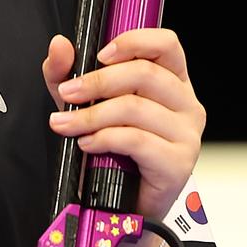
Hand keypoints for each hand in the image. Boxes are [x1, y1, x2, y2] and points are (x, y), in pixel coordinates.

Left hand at [43, 27, 204, 222]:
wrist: (123, 205)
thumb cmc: (111, 151)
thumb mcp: (85, 105)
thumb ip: (68, 75)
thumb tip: (59, 46)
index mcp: (172, 82)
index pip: (166, 45)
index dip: (134, 41)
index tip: (99, 55)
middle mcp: (186, 104)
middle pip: (145, 74)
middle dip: (97, 82)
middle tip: (67, 94)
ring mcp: (187, 133)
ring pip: (136, 108)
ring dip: (91, 115)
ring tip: (66, 125)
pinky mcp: (179, 161)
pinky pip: (136, 140)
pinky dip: (103, 139)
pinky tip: (87, 144)